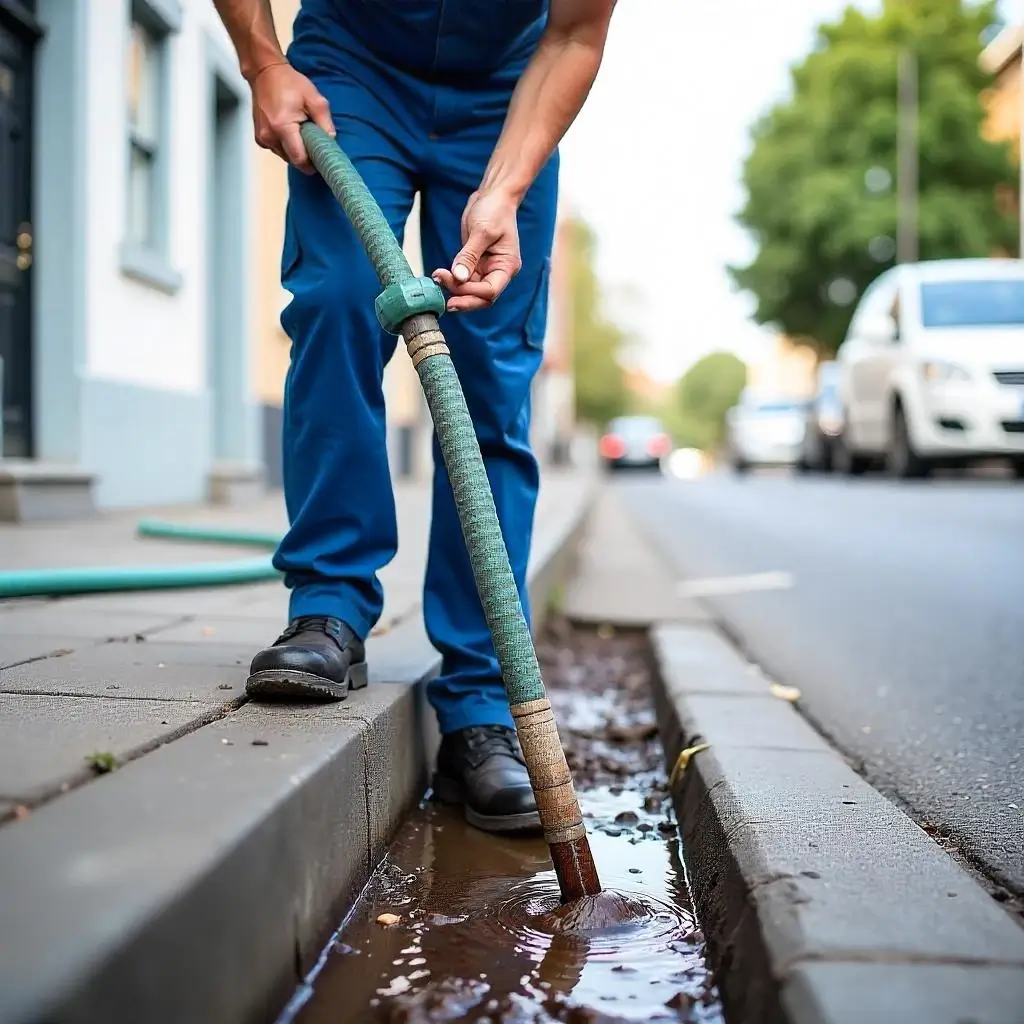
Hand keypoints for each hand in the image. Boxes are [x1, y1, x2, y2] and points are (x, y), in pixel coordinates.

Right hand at [249, 63, 333, 173]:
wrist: (264, 72)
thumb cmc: (289, 82)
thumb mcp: (314, 99)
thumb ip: (325, 122)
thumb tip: (331, 141)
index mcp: (282, 127)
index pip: (299, 160)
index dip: (312, 163)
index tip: (321, 158)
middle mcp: (269, 136)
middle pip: (293, 160)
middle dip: (306, 156)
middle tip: (314, 141)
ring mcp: (262, 138)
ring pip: (285, 156)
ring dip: (296, 150)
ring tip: (301, 132)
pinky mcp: (260, 138)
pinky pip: (278, 150)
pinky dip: (287, 146)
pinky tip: (291, 132)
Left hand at [432, 188, 521, 311]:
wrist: (493, 197)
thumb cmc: (494, 210)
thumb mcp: (482, 231)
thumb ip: (469, 256)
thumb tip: (458, 277)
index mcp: (507, 266)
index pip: (490, 290)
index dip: (471, 292)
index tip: (453, 282)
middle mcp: (498, 272)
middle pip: (482, 297)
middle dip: (464, 298)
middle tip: (445, 298)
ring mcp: (487, 270)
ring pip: (471, 291)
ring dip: (455, 290)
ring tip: (438, 279)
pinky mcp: (476, 265)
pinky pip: (464, 280)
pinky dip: (453, 281)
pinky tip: (441, 276)